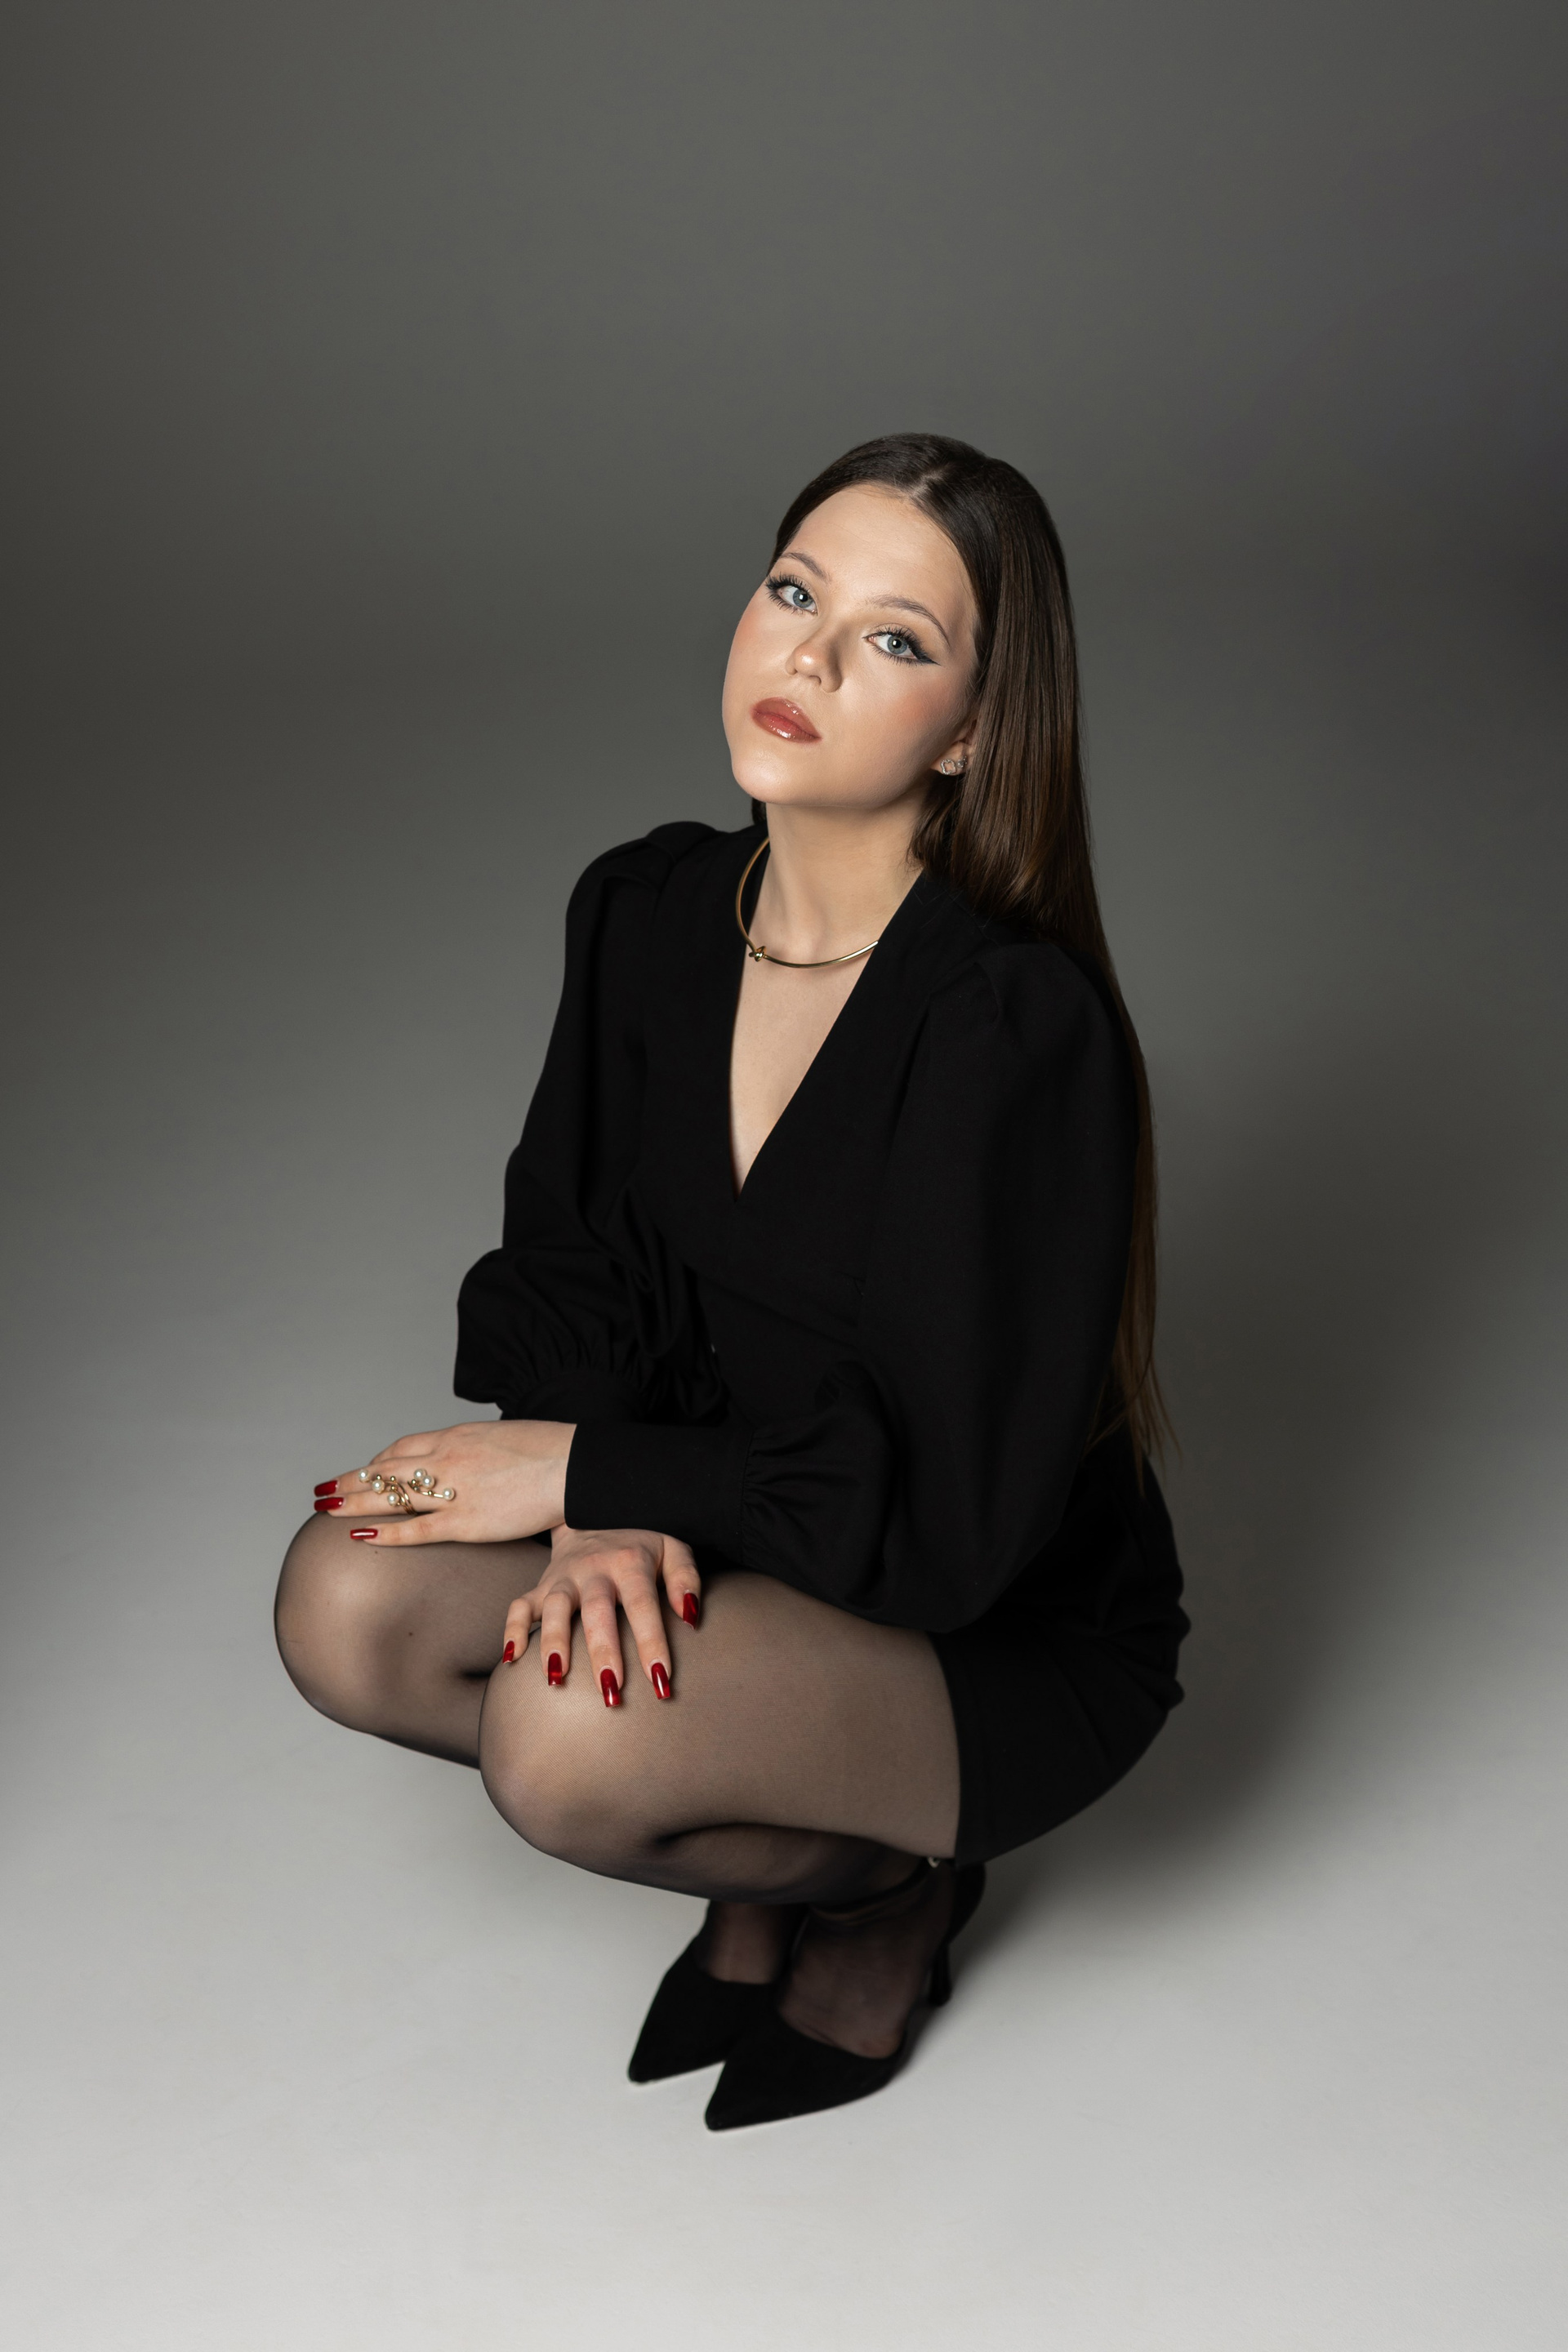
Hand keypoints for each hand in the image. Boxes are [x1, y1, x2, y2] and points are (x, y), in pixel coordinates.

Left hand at [312, 1420, 573, 1545]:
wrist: (573, 1465)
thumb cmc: (549, 1451)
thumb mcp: (502, 1437)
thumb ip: (478, 1450)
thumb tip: (472, 1462)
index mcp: (456, 1437)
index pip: (402, 1449)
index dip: (377, 1462)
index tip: (362, 1471)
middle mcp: (446, 1460)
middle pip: (385, 1470)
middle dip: (352, 1480)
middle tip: (324, 1490)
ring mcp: (453, 1492)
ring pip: (390, 1496)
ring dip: (353, 1501)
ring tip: (327, 1508)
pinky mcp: (466, 1523)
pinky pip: (416, 1530)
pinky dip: (386, 1532)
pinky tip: (361, 1534)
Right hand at [501, 1525, 701, 1704]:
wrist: (593, 1511)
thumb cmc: (640, 1545)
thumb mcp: (673, 1549)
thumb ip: (686, 1579)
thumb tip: (690, 1617)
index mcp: (629, 1563)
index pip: (642, 1605)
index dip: (652, 1642)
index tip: (661, 1680)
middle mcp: (594, 1569)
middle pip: (597, 1611)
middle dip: (602, 1651)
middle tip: (611, 1691)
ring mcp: (564, 1578)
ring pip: (555, 1608)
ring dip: (553, 1643)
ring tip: (556, 1679)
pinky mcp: (541, 1585)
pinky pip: (519, 1606)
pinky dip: (512, 1630)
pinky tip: (512, 1660)